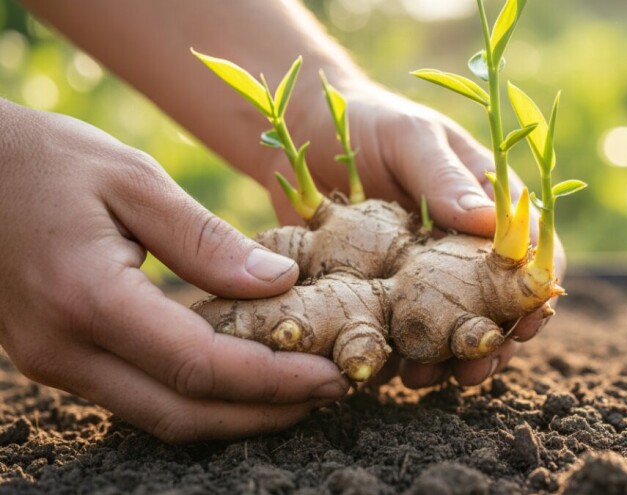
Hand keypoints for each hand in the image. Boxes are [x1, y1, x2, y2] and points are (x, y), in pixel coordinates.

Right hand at [0, 101, 349, 442]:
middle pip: (183, 413)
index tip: (331, 375)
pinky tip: (241, 376)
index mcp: (88, 299)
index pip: (200, 365)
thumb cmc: (46, 161)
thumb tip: (279, 284)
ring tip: (298, 390)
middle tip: (330, 391)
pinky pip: (140, 396)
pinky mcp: (59, 359)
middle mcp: (65, 350)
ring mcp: (56, 363)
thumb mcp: (133, 180)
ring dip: (235, 413)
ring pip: (161, 415)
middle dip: (265, 412)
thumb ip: (206, 240)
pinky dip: (198, 396)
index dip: (273, 380)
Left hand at [264, 82, 566, 388]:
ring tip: (424, 378)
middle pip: (500, 304)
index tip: (528, 320)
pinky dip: (401, 354)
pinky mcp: (387, 290)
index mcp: (486, 202)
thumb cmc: (366, 121)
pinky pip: (403, 329)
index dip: (539, 289)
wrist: (302, 132)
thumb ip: (444, 177)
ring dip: (448, 359)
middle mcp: (463, 244)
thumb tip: (489, 222)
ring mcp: (426, 272)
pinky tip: (387, 368)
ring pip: (454, 327)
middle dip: (494, 342)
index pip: (535, 251)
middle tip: (473, 369)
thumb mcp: (408, 138)